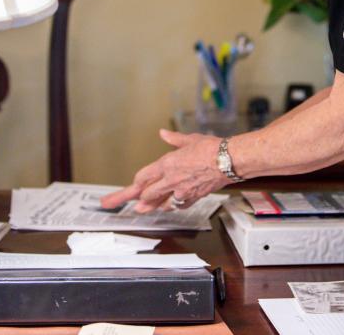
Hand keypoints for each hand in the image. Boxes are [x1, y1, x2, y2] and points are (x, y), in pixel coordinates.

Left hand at [100, 128, 229, 211]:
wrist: (229, 161)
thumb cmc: (212, 149)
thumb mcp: (189, 140)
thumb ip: (174, 139)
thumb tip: (164, 133)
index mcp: (168, 164)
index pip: (143, 177)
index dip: (135, 184)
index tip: (130, 186)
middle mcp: (171, 179)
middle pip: (146, 194)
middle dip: (131, 199)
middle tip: (113, 202)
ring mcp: (181, 191)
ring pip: (159, 203)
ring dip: (150, 206)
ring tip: (140, 209)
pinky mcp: (193, 198)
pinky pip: (177, 206)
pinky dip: (170, 206)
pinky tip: (167, 206)